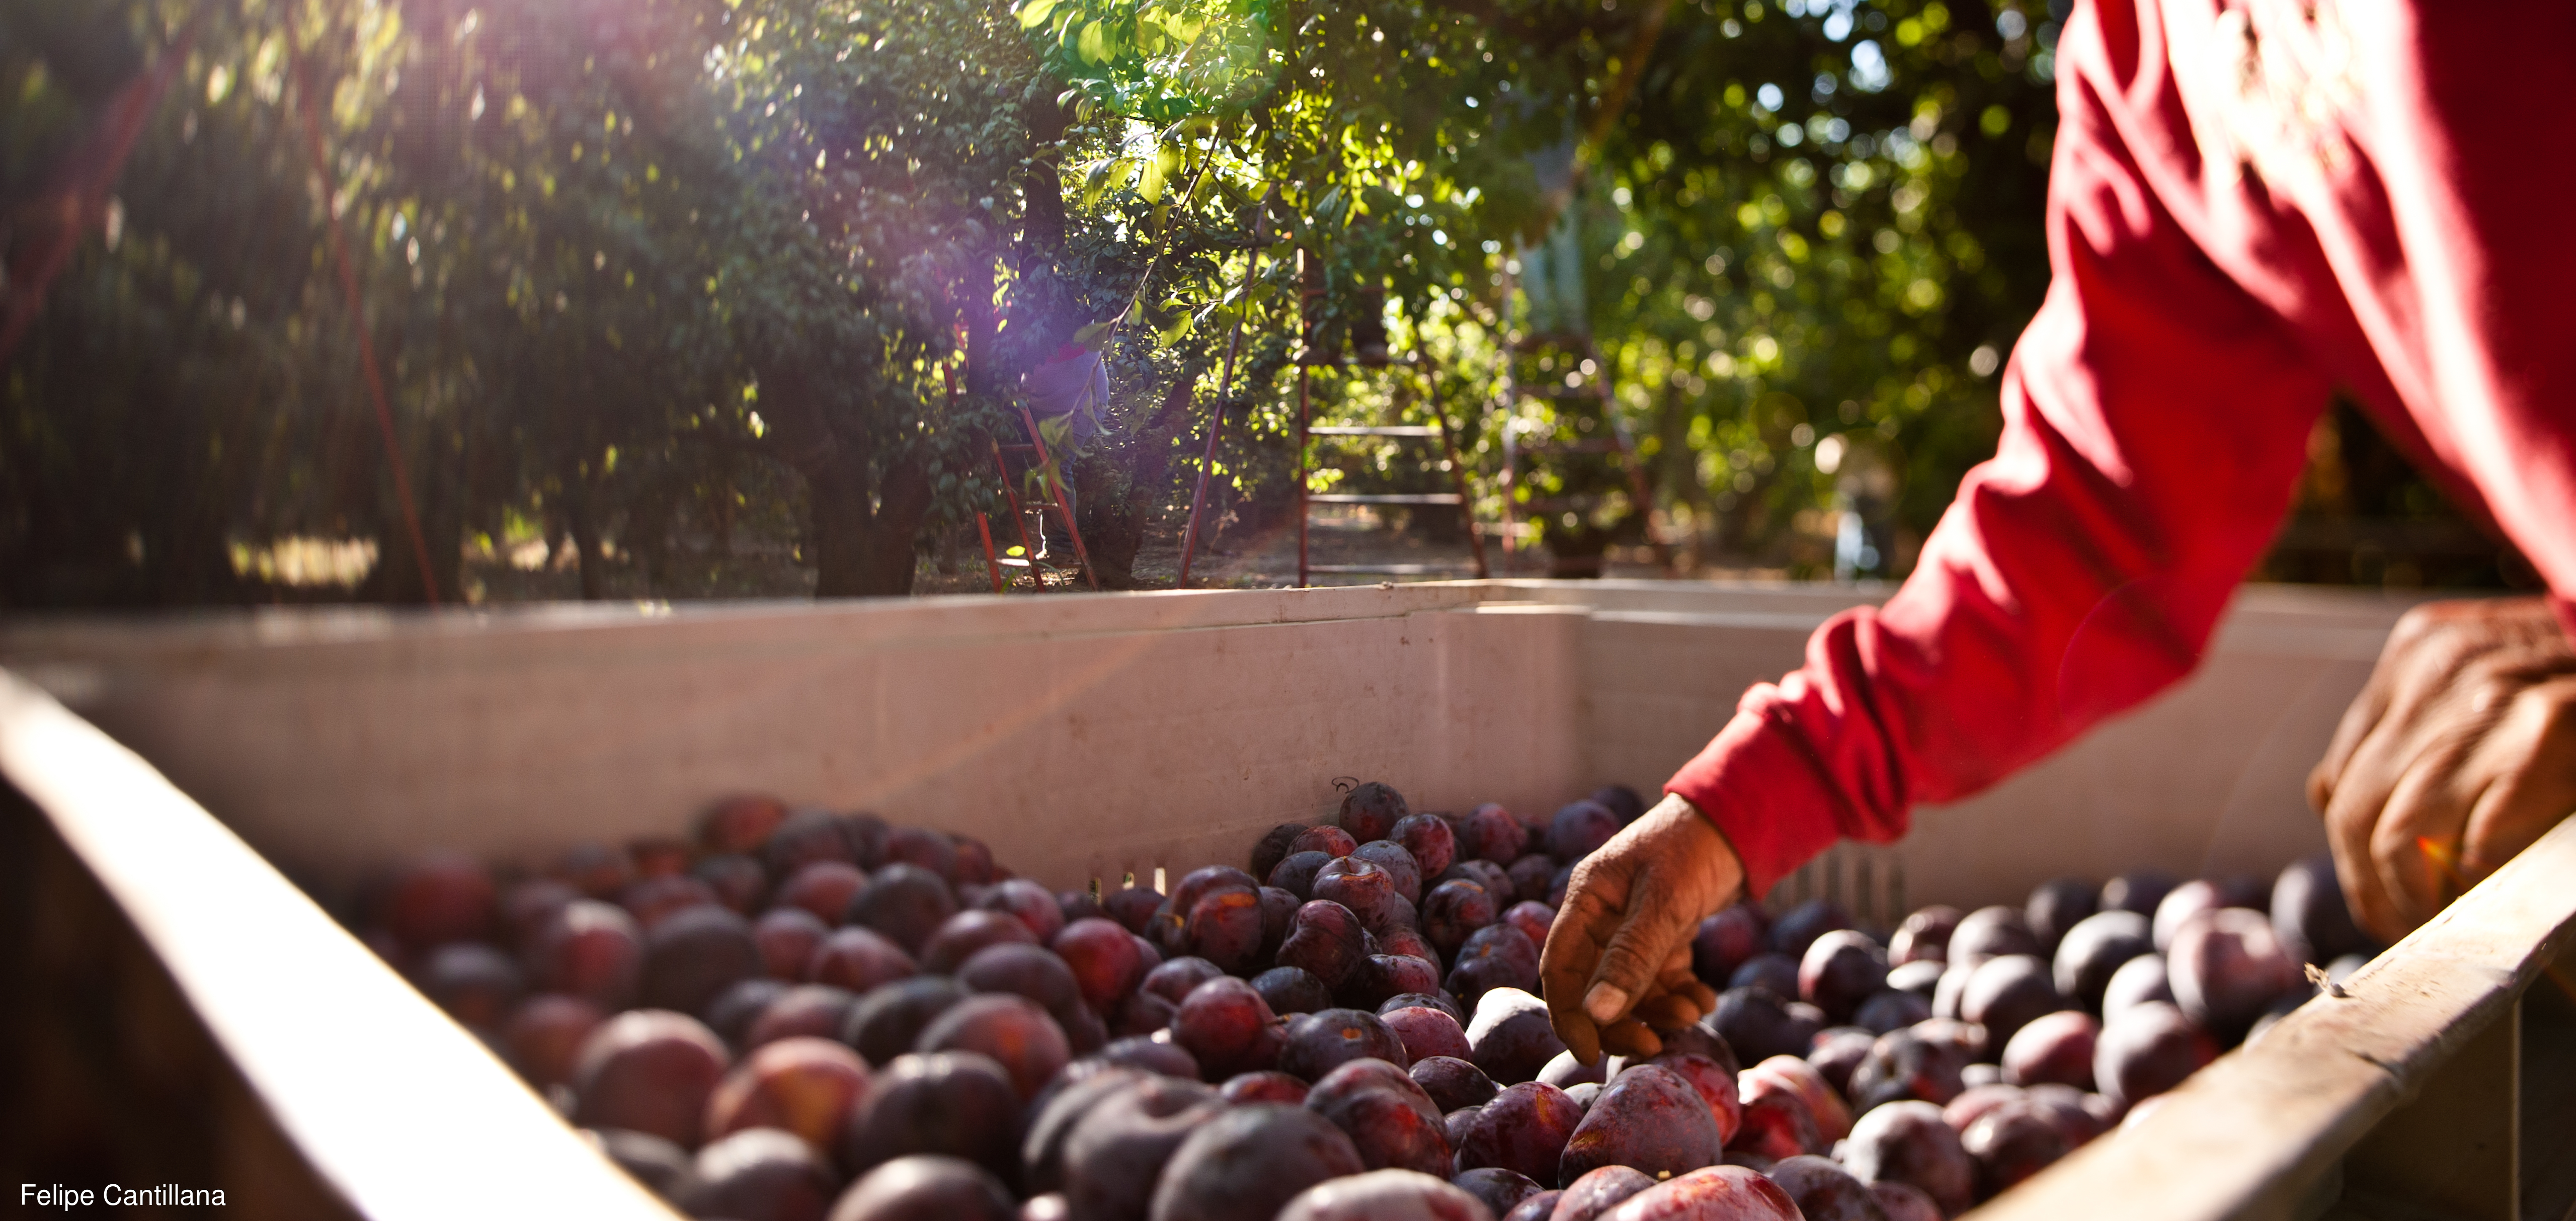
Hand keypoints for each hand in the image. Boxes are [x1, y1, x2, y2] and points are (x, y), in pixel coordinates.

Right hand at [1540, 793, 1739, 1063]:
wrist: (1738, 820)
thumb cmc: (1693, 847)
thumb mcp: (1664, 902)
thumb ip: (1630, 958)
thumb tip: (1595, 1015)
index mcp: (1586, 900)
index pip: (1559, 969)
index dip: (1568, 1015)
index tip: (1590, 1055)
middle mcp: (1603, 916)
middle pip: (1594, 986)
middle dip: (1622, 1021)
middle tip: (1652, 1045)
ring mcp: (1632, 927)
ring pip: (1631, 988)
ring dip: (1658, 1010)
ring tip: (1692, 1013)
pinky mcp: (1664, 934)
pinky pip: (1662, 979)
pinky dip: (1680, 995)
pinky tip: (1703, 1000)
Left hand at [2308, 596, 2575, 942]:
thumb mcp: (2484, 678)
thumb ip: (2415, 727)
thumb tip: (2329, 796)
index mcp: (2419, 652)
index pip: (2343, 775)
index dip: (2350, 851)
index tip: (2372, 893)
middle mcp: (2441, 669)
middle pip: (2357, 808)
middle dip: (2370, 887)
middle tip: (2398, 929)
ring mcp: (2490, 702)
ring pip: (2400, 835)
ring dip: (2412, 900)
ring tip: (2435, 927)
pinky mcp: (2542, 737)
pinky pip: (2476, 840)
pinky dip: (2474, 885)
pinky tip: (2486, 901)